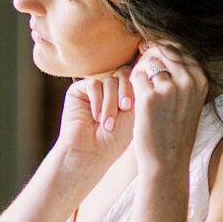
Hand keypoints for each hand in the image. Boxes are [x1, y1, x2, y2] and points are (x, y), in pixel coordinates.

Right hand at [55, 68, 135, 185]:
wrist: (90, 154)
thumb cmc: (114, 140)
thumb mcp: (134, 114)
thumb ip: (139, 91)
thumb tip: (145, 68)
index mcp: (125, 93)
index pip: (135, 77)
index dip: (138, 86)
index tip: (136, 106)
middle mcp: (109, 89)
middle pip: (124, 73)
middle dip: (126, 91)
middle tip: (125, 109)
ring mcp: (94, 89)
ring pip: (110, 81)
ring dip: (110, 103)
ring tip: (107, 124)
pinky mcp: (78, 90)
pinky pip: (94, 84)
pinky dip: (98, 101)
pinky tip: (95, 117)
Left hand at [130, 43, 208, 171]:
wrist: (167, 161)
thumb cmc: (174, 132)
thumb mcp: (188, 101)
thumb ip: (181, 77)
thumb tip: (162, 48)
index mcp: (200, 80)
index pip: (181, 49)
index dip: (163, 50)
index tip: (151, 55)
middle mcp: (188, 81)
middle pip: (164, 50)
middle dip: (150, 55)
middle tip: (141, 69)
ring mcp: (169, 89)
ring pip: (148, 61)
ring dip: (139, 69)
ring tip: (137, 87)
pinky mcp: (149, 98)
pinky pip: (134, 76)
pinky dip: (130, 83)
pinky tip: (131, 96)